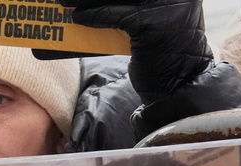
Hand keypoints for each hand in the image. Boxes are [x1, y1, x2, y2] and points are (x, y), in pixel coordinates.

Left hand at [58, 0, 211, 103]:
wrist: (178, 82)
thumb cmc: (159, 51)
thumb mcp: (145, 21)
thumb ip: (126, 7)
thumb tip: (84, 4)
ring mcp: (166, 3)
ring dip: (84, 0)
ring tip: (62, 4)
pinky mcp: (153, 21)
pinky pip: (116, 14)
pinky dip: (94, 15)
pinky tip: (77, 19)